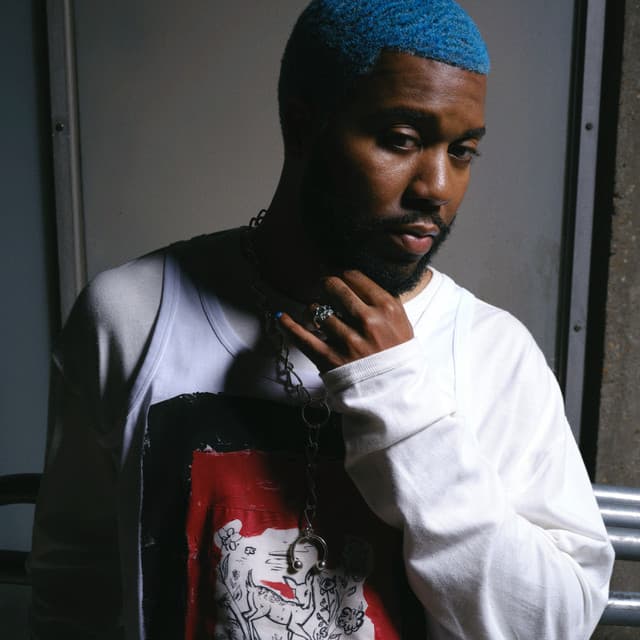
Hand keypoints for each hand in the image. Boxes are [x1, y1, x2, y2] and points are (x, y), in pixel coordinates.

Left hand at [277, 270, 413, 372]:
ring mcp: (347, 340)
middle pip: (334, 288)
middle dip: (326, 284)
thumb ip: (384, 302)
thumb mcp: (402, 324)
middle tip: (324, 286)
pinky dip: (289, 325)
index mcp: (387, 309)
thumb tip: (358, 282)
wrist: (394, 392)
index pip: (355, 277)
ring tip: (317, 315)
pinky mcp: (329, 358)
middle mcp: (367, 321)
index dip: (342, 274)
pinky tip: (282, 317)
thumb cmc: (397, 357)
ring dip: (314, 310)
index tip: (338, 275)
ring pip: (316, 310)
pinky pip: (302, 336)